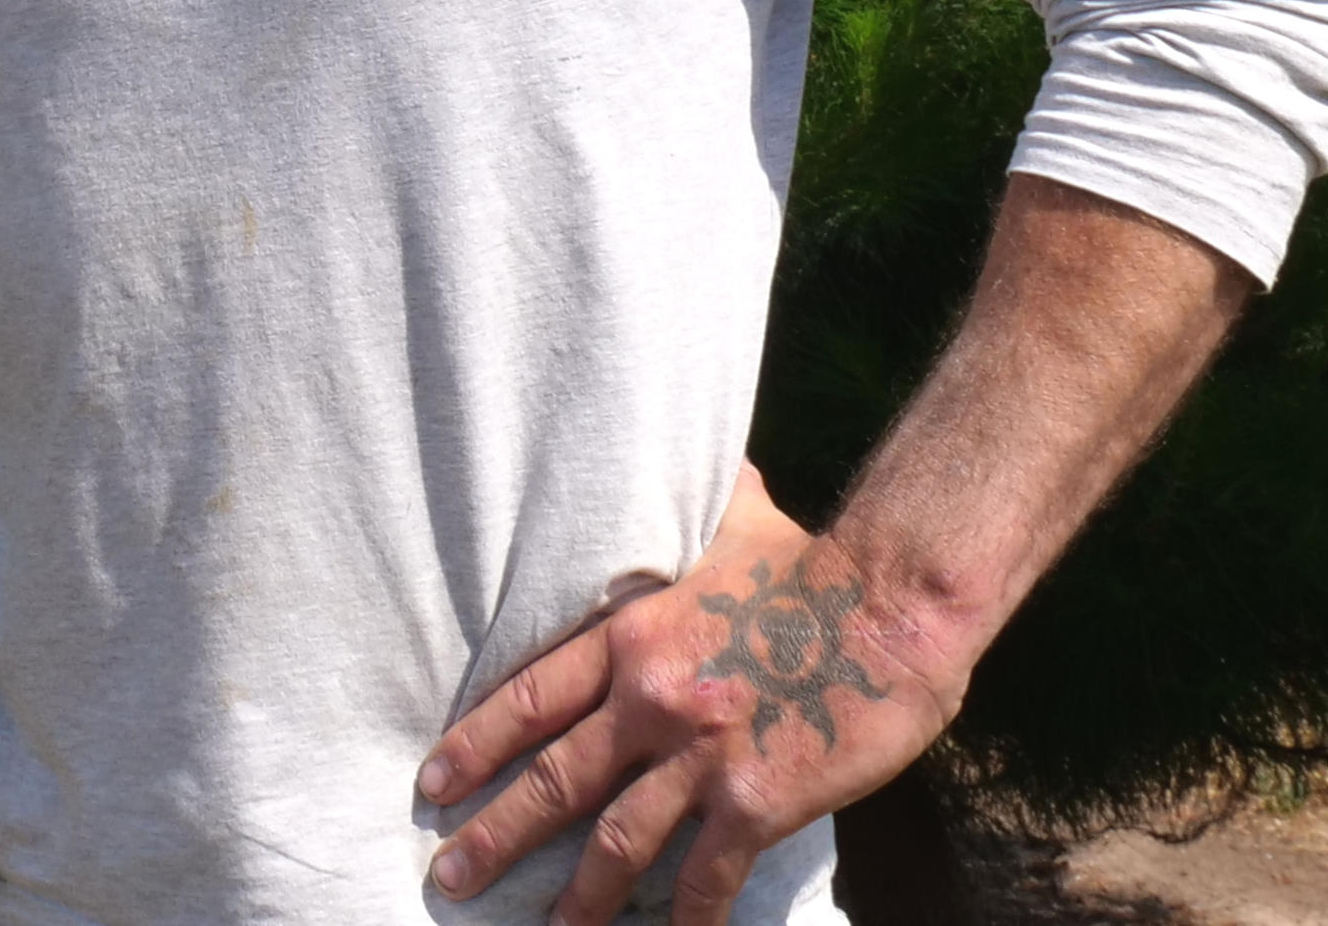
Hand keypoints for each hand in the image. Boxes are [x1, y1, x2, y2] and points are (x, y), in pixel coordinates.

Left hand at [419, 464, 965, 924]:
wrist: (893, 605)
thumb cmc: (813, 559)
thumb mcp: (722, 519)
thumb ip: (677, 509)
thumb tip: (661, 449)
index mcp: (631, 634)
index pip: (528, 698)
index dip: (475, 744)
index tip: (433, 781)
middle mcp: (651, 698)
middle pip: (554, 779)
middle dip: (496, 834)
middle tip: (449, 875)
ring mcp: (702, 755)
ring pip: (618, 840)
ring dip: (576, 894)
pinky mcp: (758, 798)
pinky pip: (708, 874)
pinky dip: (687, 916)